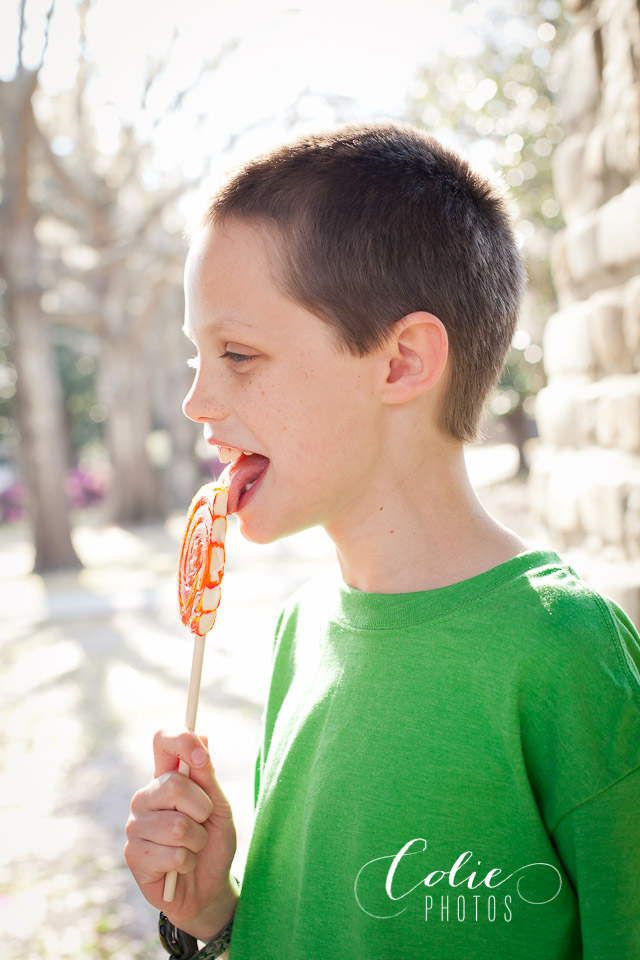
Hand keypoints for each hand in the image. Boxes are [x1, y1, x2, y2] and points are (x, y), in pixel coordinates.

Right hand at [125, 729, 237, 940]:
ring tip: (192, 848)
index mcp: (166, 778)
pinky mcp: (133, 855)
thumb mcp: (218, 808)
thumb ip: (207, 777)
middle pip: (173, 784)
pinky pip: (172, 854)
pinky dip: (187, 862)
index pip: (162, 741)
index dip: (181, 740)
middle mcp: (146, 797)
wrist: (208, 889)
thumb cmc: (213, 843)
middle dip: (201, 808)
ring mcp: (136, 825)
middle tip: (203, 822)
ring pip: (177, 825)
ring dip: (197, 841)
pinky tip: (180, 866)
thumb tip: (205, 736)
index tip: (201, 757)